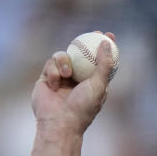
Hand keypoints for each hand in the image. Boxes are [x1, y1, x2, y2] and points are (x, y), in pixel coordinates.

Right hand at [27, 31, 116, 155]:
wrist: (59, 123)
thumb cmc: (83, 108)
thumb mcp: (99, 85)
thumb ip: (104, 65)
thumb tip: (107, 43)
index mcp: (93, 83)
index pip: (100, 61)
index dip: (104, 48)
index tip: (109, 36)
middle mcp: (78, 79)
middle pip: (81, 54)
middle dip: (86, 43)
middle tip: (92, 33)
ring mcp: (62, 78)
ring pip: (63, 56)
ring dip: (64, 61)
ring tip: (67, 74)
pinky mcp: (47, 79)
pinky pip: (50, 64)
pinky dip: (53, 72)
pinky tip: (55, 85)